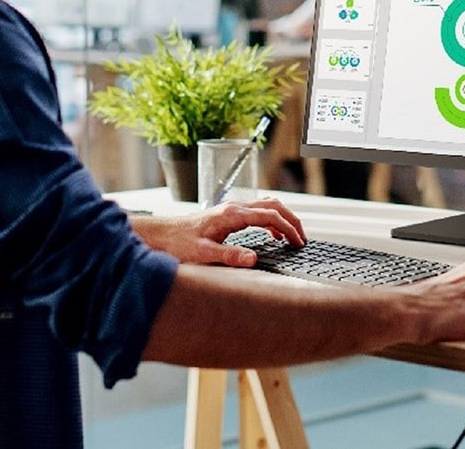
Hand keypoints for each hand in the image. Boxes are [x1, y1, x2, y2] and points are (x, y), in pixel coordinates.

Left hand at [130, 198, 305, 265]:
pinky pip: (257, 212)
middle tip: (302, 238)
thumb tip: (253, 259)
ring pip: (266, 206)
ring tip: (292, 237)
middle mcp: (233, 208)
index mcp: (231, 215)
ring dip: (282, 219)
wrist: (162, 234)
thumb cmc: (178, 243)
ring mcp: (231, 210)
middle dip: (292, 220)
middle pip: (273, 206)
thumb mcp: (203, 254)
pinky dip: (271, 221)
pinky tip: (272, 236)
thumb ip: (229, 255)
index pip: (269, 216)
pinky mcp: (228, 215)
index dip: (288, 228)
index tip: (299, 242)